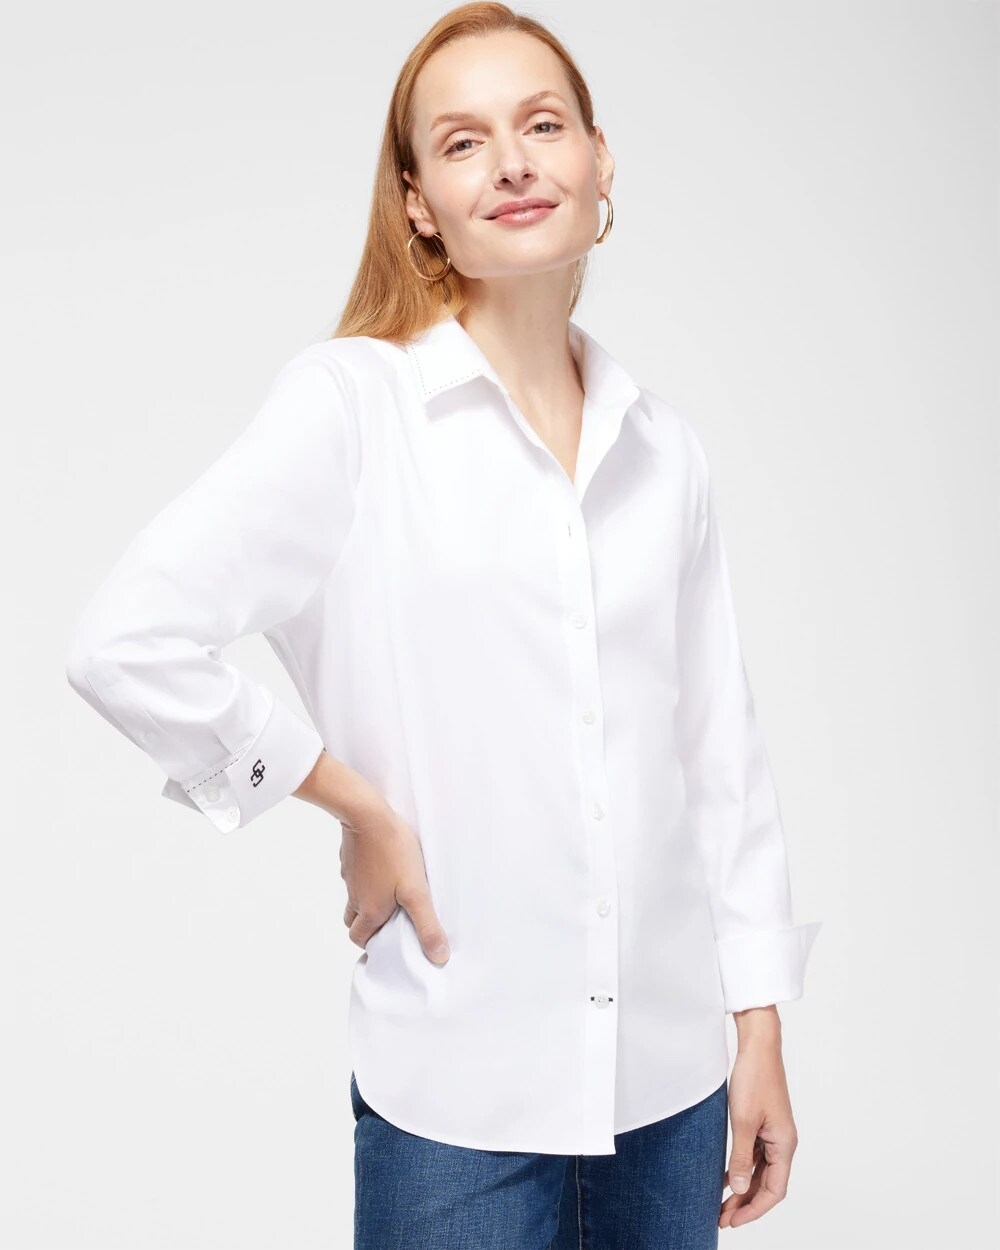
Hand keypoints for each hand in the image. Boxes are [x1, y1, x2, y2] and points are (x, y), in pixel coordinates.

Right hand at [339, 790, 450, 965]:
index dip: (373, 943)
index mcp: (370, 910)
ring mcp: (350, 876)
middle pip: (354, 921)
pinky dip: (365, 878)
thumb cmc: (394, 852)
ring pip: (353, 898)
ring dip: (366, 902)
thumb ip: (427, 925)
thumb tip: (438, 957)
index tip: (388, 941)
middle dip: (368, 925)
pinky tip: (382, 866)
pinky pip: (355, 875)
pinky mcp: (350, 858)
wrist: (368, 814)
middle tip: (390, 919)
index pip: (361, 939)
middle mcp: (356, 897)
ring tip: (389, 893)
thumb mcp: (417, 891)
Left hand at [719, 1033, 798, 1228]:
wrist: (758, 1047)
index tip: (733, 1221)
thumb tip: (741, 1190)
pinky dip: (742, 1168)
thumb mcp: (742, 1121)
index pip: (774, 1191)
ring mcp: (774, 1133)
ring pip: (760, 1171)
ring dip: (743, 1188)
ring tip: (722, 1204)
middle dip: (746, 1204)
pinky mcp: (764, 1124)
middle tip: (722, 1218)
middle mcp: (783, 1143)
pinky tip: (726, 1178)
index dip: (754, 1210)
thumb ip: (742, 1157)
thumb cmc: (754, 1079)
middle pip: (767, 1184)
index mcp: (784, 1145)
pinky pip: (755, 1155)